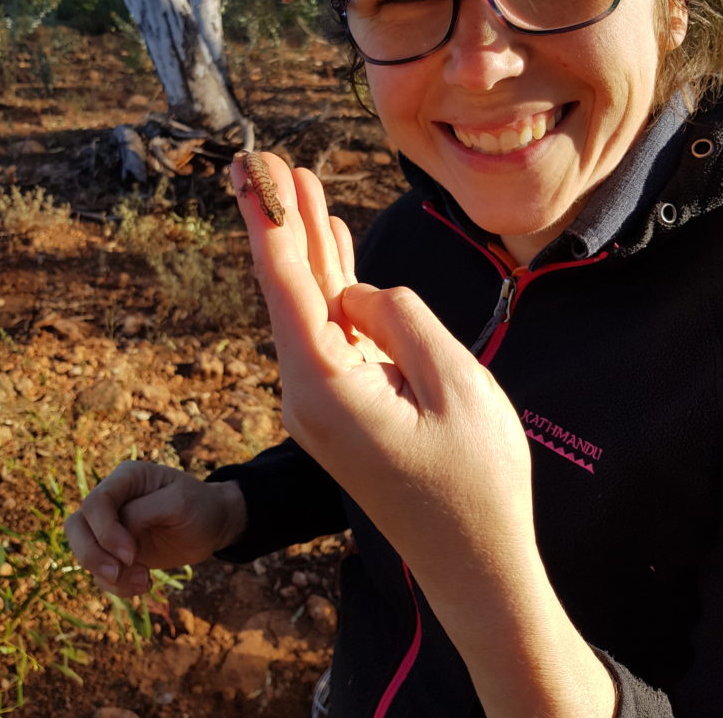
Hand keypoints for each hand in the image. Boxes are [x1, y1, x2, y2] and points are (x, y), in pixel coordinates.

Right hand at [64, 461, 245, 596]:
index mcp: (126, 477)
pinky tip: (145, 584)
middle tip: (119, 574)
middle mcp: (113, 499)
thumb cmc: (200, 506)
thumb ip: (144, 512)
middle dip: (93, 555)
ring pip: (83, 551)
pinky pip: (100, 572)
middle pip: (76, 526)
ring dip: (107, 575)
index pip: (96, 503)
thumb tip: (116, 530)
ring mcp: (111, 526)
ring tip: (144, 581)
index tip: (132, 554)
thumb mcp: (179, 502)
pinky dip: (117, 585)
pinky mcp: (115, 551)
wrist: (213, 526)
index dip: (106, 532)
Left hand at [233, 154, 616, 717]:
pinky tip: (330, 245)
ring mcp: (325, 399)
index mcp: (325, 386)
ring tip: (298, 183)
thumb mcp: (455, 383)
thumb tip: (356, 295)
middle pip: (290, 287)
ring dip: (309, 244)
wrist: (476, 563)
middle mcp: (309, 391)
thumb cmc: (476, 480)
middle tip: (262, 159)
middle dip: (279, 219)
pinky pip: (335, 329)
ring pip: (313, 303)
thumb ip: (400, 319)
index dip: (267, 222)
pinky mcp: (346, 404)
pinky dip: (335, 283)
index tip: (246, 175)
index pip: (286, 286)